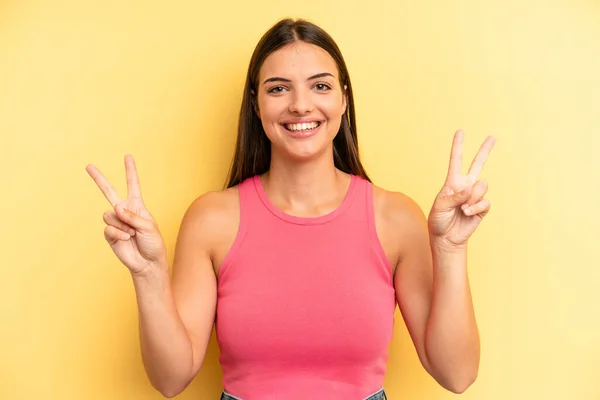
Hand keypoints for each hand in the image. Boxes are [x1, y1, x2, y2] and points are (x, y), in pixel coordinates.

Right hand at [86, 155, 166, 274]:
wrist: (148, 262)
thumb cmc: (153, 243)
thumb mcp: (149, 226)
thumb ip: (133, 216)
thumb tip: (115, 208)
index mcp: (137, 206)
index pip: (133, 185)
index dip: (130, 171)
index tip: (128, 156)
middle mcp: (124, 211)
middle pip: (109, 192)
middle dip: (99, 179)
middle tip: (88, 166)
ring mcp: (116, 222)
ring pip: (110, 215)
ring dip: (123, 225)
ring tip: (132, 234)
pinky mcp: (109, 234)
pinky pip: (109, 228)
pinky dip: (119, 233)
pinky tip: (126, 239)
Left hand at [428, 130, 495, 248]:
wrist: (446, 237)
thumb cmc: (439, 220)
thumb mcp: (440, 206)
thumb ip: (455, 196)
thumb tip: (471, 190)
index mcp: (453, 182)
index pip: (456, 161)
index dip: (458, 146)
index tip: (460, 132)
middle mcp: (465, 185)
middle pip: (477, 164)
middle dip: (485, 150)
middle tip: (493, 137)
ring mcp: (475, 196)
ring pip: (482, 186)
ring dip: (471, 198)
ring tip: (462, 208)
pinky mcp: (482, 207)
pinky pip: (484, 201)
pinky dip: (475, 207)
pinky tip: (467, 213)